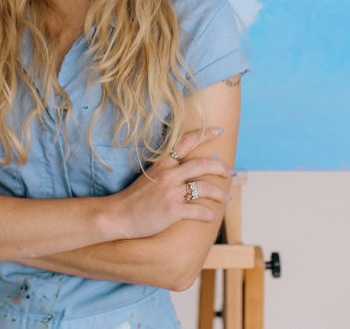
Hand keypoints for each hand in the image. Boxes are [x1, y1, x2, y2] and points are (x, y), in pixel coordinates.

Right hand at [107, 127, 233, 239]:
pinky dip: (208, 214)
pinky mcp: (172, 210)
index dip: (204, 134)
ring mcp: (171, 192)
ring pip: (205, 188)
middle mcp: (169, 174)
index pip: (186, 142)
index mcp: (163, 163)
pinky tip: (211, 217)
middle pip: (202, 164)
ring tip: (227, 198)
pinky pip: (198, 211)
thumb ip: (167, 170)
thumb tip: (186, 170)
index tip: (219, 131)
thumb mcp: (150, 175)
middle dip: (221, 167)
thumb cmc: (134, 197)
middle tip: (231, 172)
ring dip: (220, 194)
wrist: (118, 215)